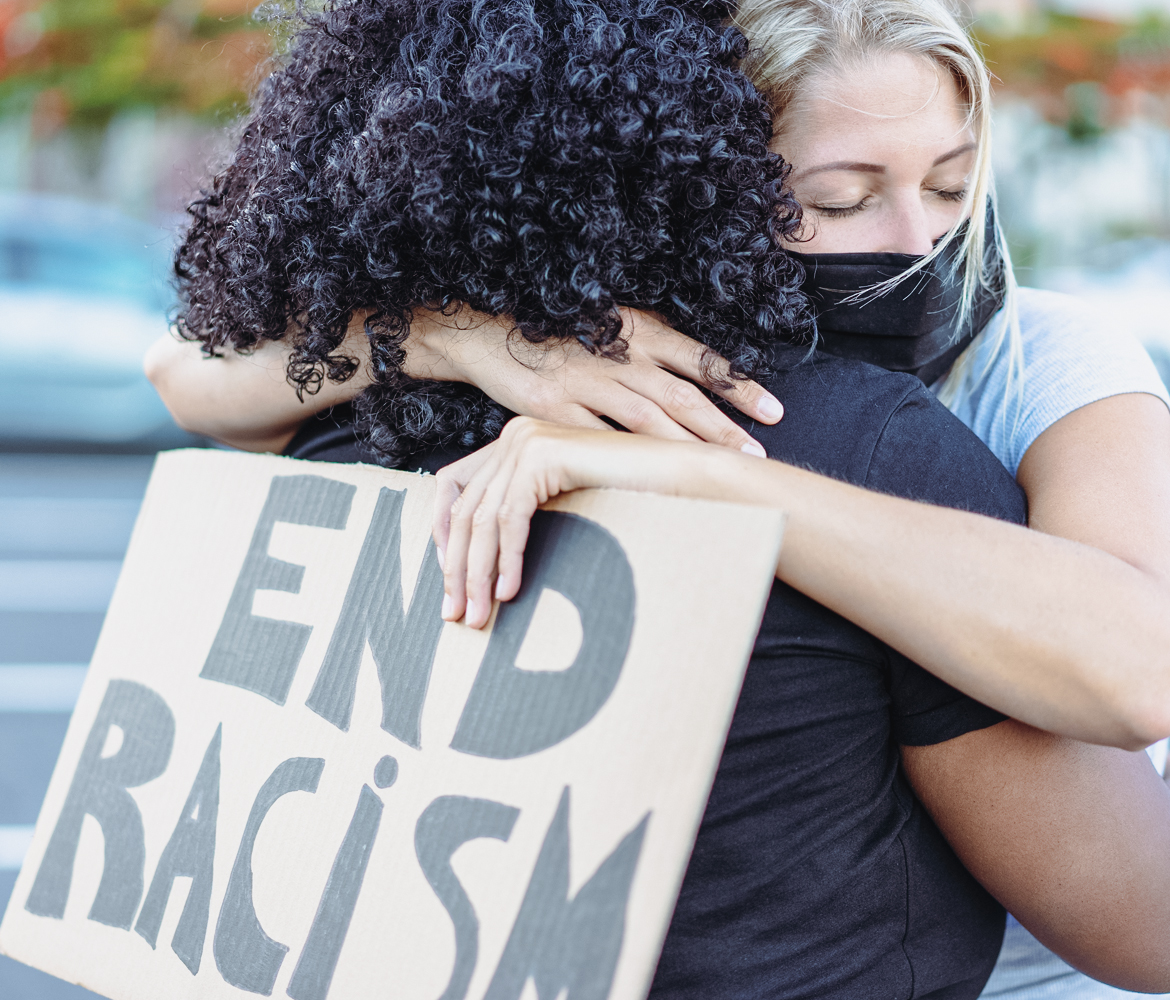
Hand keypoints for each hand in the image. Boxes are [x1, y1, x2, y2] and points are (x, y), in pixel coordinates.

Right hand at [408, 306, 781, 454]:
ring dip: (684, 448)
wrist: (487, 332)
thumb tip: (694, 396)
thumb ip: (648, 360)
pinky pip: (595, 440)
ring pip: (645, 418)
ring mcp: (584, 379)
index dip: (739, 386)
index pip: (699, 359)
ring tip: (717, 474)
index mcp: (637, 330)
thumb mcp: (610, 332)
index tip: (776, 412)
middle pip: (680, 394)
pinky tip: (648, 482)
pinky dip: (624, 462)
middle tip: (757, 457)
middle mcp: (616, 351)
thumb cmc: (558, 337)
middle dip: (722, 428)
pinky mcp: (551, 406)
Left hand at [433, 416, 721, 627]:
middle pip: (464, 510)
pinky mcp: (541, 457)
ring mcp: (525, 442)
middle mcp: (513, 435)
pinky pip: (510, 519)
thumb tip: (482, 565)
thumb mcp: (563, 504)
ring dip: (477, 574)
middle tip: (456, 613)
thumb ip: (525, 513)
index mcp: (513, 442)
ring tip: (480, 615)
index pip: (452, 486)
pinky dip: (506, 560)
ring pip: (483, 520)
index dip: (440, 532)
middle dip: (456, 568)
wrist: (678, 476)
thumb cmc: (630, 497)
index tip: (447, 578)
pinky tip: (509, 592)